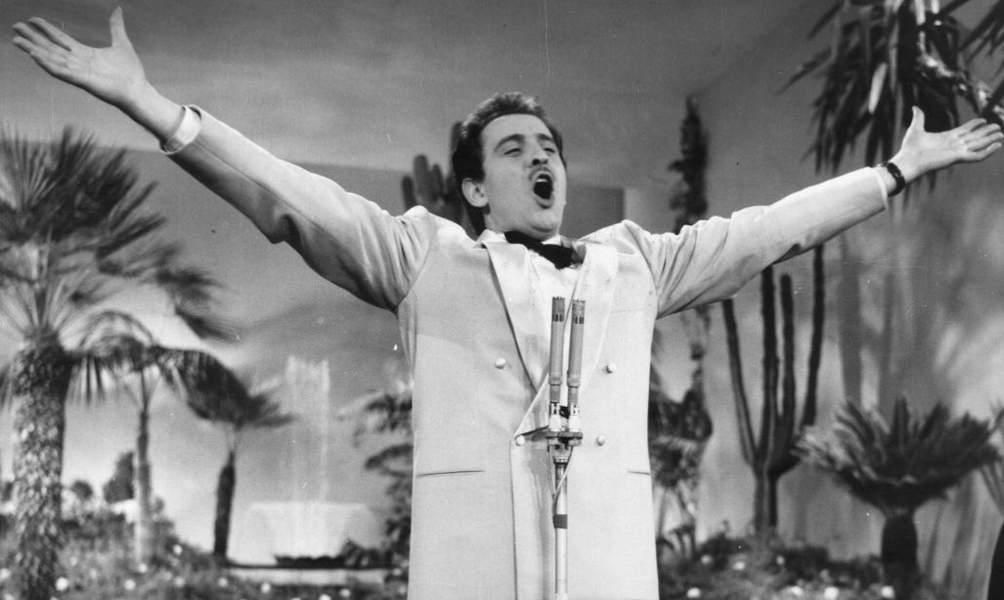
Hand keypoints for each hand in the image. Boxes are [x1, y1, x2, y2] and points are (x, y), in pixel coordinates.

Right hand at [12, 8, 146, 109]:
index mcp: (84, 53)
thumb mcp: (121, 43)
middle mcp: (78, 62)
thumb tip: (117, 9)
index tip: (32, 19)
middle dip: (33, 38)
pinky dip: (47, 63)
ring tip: (17, 41)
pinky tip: (35, 55)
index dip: (46, 29)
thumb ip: (116, 26)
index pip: (60, 39)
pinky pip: (61, 72)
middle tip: (15, 27)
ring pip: (51, 58)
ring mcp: (78, 72)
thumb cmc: (130, 71)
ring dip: (34, 49)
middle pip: (50, 47)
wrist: (138, 90)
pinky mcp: (82, 81)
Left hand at [891, 107, 1003, 181]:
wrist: (907, 160)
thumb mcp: (916, 128)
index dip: (975, 125)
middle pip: (975, 137)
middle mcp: (954, 145)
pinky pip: (977, 155)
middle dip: (987, 132)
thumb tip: (915, 107)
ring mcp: (957, 152)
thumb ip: (919, 118)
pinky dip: (988, 151)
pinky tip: (997, 145)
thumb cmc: (910, 148)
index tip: (984, 120)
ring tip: (1001, 134)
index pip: (965, 130)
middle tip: (999, 127)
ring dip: (991, 139)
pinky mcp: (958, 158)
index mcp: (946, 138)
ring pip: (979, 144)